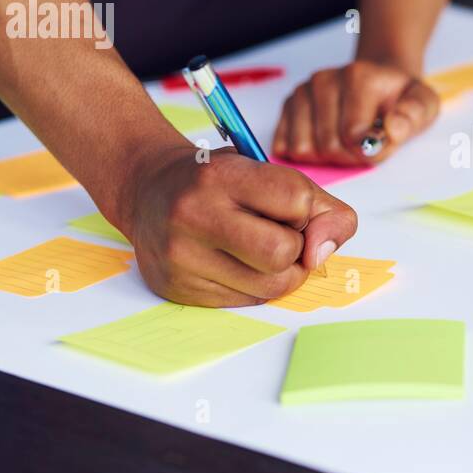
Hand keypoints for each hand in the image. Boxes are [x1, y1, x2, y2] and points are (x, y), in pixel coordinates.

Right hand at [121, 145, 356, 306]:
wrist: (148, 189)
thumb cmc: (218, 181)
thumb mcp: (267, 171)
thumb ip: (318, 206)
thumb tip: (324, 252)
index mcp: (220, 174)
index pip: (297, 201)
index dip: (306, 210)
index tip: (290, 208)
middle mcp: (193, 214)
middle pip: (284, 253)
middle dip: (296, 248)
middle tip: (279, 234)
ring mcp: (181, 256)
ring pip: (271, 286)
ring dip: (281, 272)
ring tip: (258, 250)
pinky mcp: (177, 288)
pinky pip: (248, 301)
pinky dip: (255, 286)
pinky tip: (235, 263)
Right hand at [273, 60, 439, 165]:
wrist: (380, 78)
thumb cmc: (399, 96)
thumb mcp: (423, 103)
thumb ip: (412, 117)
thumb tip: (392, 131)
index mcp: (358, 76)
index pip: (353, 136)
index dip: (370, 151)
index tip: (381, 141)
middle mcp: (324, 79)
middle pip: (327, 146)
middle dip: (349, 156)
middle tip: (364, 145)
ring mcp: (302, 91)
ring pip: (303, 149)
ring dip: (326, 157)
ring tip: (346, 142)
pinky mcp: (288, 105)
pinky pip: (284, 146)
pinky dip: (305, 153)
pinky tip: (324, 141)